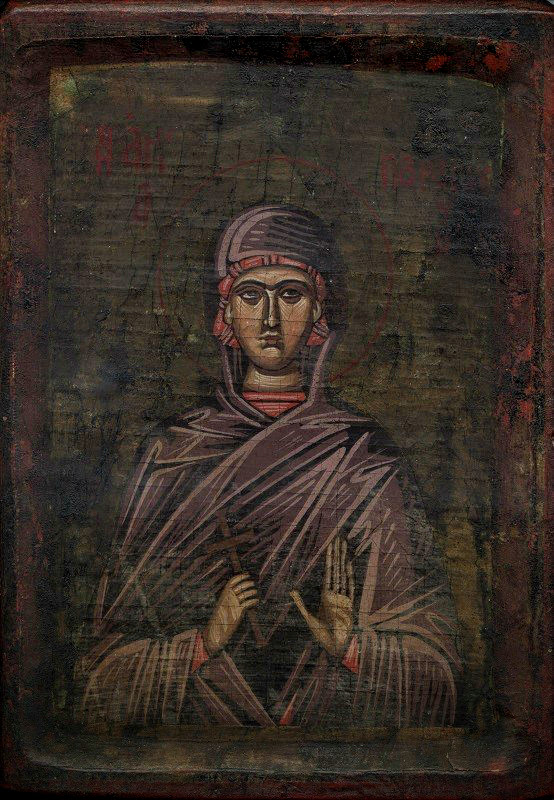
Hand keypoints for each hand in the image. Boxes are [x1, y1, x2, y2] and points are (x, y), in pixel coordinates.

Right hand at [203, 573, 258, 654]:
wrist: (216, 631)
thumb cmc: (219, 619)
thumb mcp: (221, 606)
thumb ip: (228, 599)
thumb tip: (236, 592)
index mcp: (223, 595)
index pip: (231, 582)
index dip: (239, 577)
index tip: (246, 574)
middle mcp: (228, 598)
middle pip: (240, 586)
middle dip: (247, 583)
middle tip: (253, 582)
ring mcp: (233, 604)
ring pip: (244, 594)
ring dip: (251, 591)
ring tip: (255, 591)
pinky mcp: (238, 612)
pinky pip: (247, 603)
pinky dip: (253, 601)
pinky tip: (256, 600)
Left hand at [290, 538, 353, 657]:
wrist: (334, 648)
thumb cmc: (322, 635)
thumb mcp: (308, 618)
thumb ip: (300, 604)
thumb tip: (291, 591)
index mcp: (325, 595)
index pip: (327, 572)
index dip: (329, 559)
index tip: (330, 546)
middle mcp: (335, 594)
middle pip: (336, 569)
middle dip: (337, 554)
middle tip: (338, 538)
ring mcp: (343, 598)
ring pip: (343, 574)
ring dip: (343, 560)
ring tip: (344, 546)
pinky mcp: (349, 605)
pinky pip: (350, 587)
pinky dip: (349, 576)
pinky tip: (348, 564)